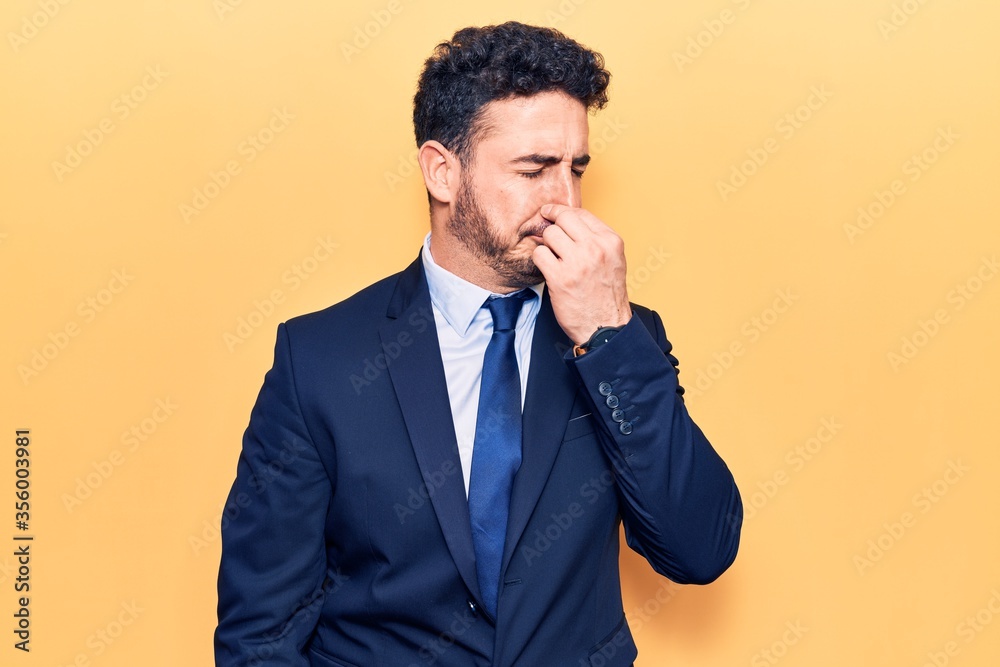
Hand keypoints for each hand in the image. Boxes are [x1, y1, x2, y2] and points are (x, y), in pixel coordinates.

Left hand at [532, 204, 631, 344]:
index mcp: (611, 241)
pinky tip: (547, 268)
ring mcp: (577, 262)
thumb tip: (569, 222)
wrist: (605, 327)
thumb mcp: (613, 260)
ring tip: (553, 258)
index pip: (581, 213)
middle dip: (551, 224)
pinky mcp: (560, 278)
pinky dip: (539, 260)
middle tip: (545, 230)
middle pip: (563, 218)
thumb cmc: (607, 296)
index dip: (562, 212)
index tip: (551, 213)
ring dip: (546, 245)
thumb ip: (596, 240)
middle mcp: (595, 248)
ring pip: (549, 234)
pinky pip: (539, 254)